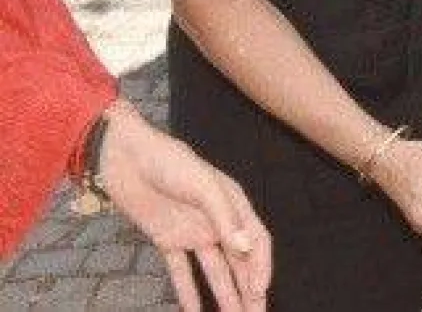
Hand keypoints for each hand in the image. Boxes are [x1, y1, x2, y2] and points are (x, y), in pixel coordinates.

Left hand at [98, 101, 271, 311]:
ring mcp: (193, 232)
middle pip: (239, 261)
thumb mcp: (204, 186)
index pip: (257, 242)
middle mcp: (218, 222)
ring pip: (214, 270)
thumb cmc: (171, 163)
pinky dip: (187, 292)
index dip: (261, 267)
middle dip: (248, 289)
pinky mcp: (168, 239)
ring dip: (224, 294)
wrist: (126, 158)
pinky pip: (181, 271)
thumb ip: (225, 219)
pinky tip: (194, 311)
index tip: (259, 292)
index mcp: (234, 205)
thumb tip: (245, 251)